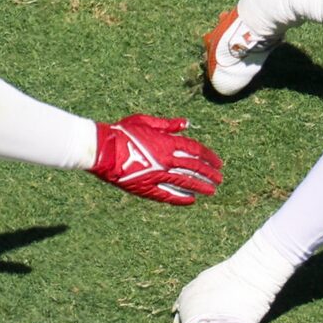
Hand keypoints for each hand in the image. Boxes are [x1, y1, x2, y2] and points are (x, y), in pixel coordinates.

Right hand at [92, 116, 221, 205]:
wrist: (103, 149)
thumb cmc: (123, 132)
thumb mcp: (147, 122)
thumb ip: (168, 125)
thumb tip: (187, 124)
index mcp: (167, 143)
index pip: (196, 151)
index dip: (209, 157)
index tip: (218, 163)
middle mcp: (166, 160)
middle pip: (194, 168)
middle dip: (209, 174)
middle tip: (219, 179)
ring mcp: (157, 175)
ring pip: (185, 182)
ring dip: (200, 186)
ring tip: (211, 191)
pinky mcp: (146, 188)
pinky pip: (167, 195)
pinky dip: (180, 198)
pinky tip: (191, 200)